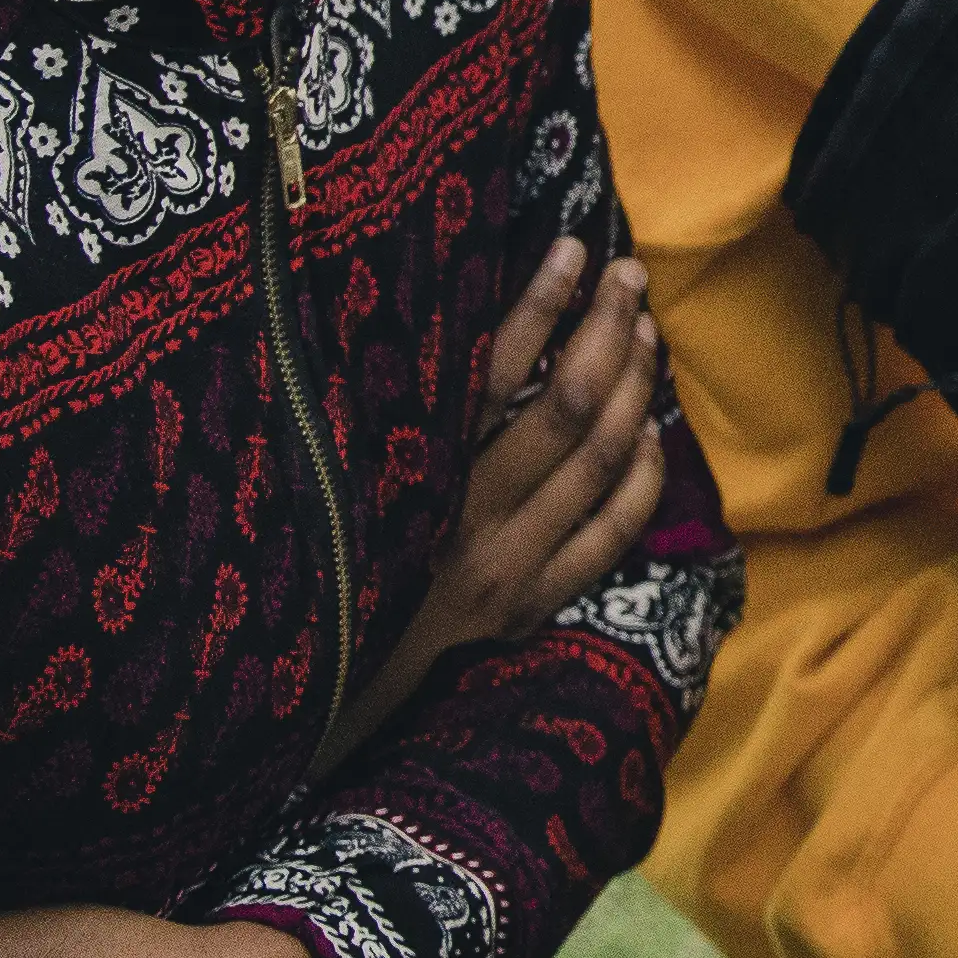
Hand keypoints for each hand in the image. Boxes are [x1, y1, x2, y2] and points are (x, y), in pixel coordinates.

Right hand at [338, 236, 669, 758]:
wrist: (307, 709)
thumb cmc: (312, 578)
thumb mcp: (332, 490)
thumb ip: (387, 422)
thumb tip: (442, 332)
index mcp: (407, 476)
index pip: (492, 370)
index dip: (540, 303)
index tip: (573, 248)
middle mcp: (462, 520)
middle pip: (567, 407)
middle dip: (609, 332)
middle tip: (629, 276)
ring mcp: (503, 571)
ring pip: (598, 463)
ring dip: (634, 390)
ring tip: (645, 332)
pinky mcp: (524, 611)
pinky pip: (607, 539)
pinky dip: (639, 479)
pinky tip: (649, 436)